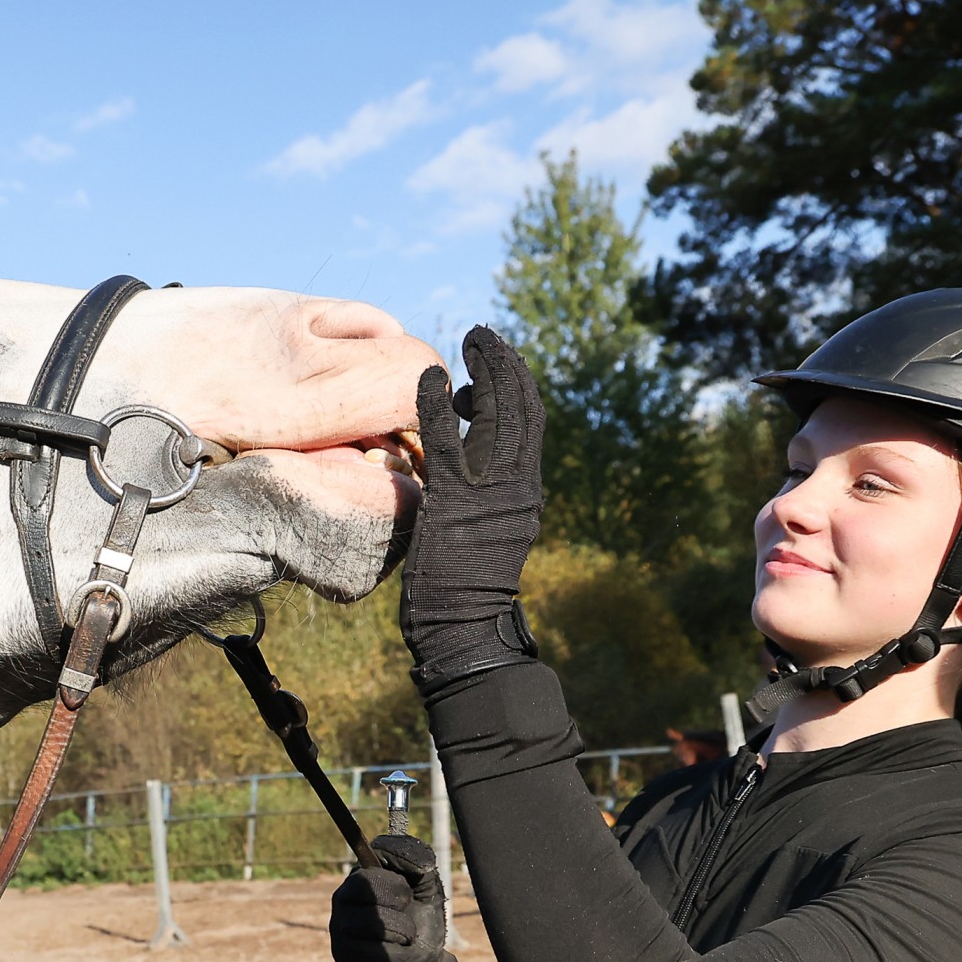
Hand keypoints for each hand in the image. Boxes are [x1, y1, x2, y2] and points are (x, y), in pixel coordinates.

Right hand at [329, 832, 465, 961]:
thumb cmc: (422, 926)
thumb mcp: (427, 888)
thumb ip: (417, 861)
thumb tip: (392, 851)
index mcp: (359, 882)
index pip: (368, 868)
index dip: (396, 885)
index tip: (408, 898)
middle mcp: (341, 903)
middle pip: (368, 891)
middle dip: (400, 909)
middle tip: (406, 921)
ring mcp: (339, 931)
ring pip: (375, 923)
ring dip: (403, 934)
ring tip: (404, 941)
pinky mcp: (345, 960)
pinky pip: (378, 953)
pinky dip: (399, 957)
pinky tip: (397, 960)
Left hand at [401, 327, 546, 694]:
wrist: (463, 626)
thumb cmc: (462, 588)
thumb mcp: (482, 533)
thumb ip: (480, 498)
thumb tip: (464, 472)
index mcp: (525, 490)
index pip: (531, 424)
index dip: (519, 384)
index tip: (500, 359)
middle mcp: (517, 484)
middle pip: (522, 407)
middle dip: (505, 364)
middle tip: (485, 335)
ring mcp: (490, 489)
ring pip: (498, 413)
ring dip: (485, 370)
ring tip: (471, 341)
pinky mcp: (456, 498)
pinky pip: (447, 438)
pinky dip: (437, 403)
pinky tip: (430, 378)